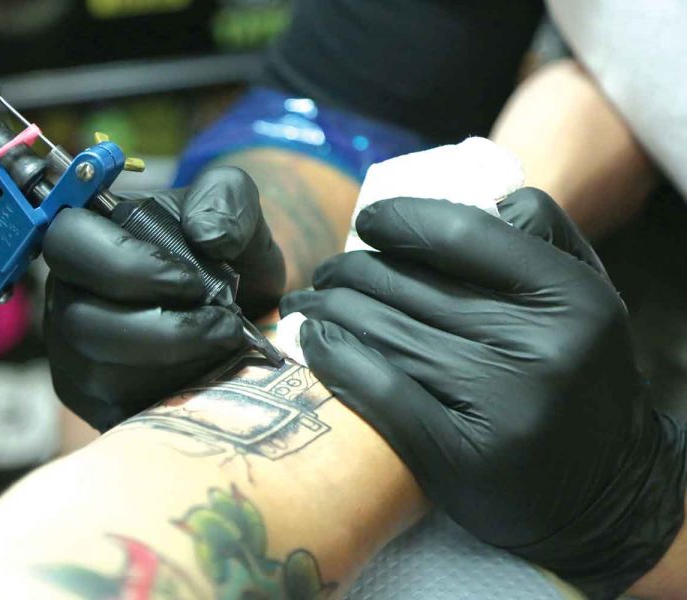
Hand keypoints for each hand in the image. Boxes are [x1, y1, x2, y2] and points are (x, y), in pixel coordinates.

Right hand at [43, 167, 284, 431]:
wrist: (244, 300)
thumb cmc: (226, 248)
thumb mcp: (235, 205)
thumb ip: (225, 197)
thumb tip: (208, 235)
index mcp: (88, 237)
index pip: (67, 242)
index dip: (128, 266)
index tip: (193, 281)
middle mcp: (67, 295)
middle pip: (82, 320)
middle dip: (164, 328)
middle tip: (224, 321)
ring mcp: (74, 353)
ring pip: (101, 371)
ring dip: (175, 360)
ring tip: (223, 342)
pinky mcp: (95, 401)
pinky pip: (118, 408)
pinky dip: (172, 391)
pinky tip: (208, 371)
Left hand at [280, 189, 685, 597]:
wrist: (606, 492)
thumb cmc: (579, 377)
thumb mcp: (583, 295)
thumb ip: (537, 234)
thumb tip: (460, 198)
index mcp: (570, 294)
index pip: (460, 233)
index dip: (399, 220)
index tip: (366, 224)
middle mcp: (542, 347)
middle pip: (408, 285)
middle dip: (348, 271)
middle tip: (325, 273)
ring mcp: (502, 406)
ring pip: (384, 332)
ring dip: (329, 311)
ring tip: (308, 304)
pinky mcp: (462, 456)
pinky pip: (378, 388)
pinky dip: (334, 359)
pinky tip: (313, 343)